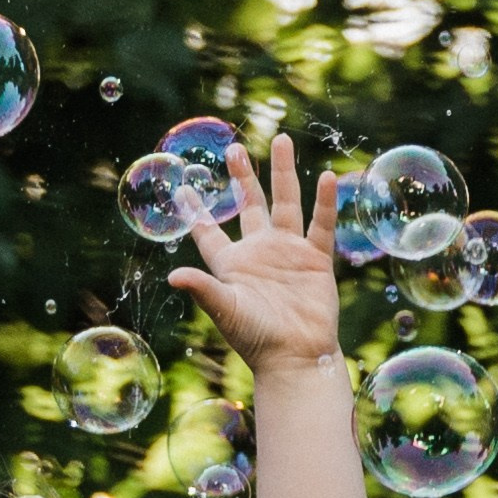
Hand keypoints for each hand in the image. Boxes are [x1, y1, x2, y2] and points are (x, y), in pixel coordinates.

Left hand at [169, 136, 341, 373]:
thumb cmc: (257, 340)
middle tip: (232, 147)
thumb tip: (172, 276)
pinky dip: (324, 203)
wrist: (297, 358)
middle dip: (242, 177)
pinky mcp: (316, 261)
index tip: (182, 187)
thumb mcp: (226, 311)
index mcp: (232, 265)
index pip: (209, 232)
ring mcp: (289, 253)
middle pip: (250, 205)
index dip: (197, 211)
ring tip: (280, 139)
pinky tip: (325, 177)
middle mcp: (260, 253)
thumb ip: (203, 289)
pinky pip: (321, 225)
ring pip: (286, 203)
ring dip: (282, 172)